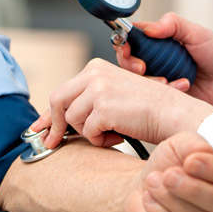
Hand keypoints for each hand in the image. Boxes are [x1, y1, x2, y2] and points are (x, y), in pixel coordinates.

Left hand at [31, 58, 212, 147]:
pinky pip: (88, 133)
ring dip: (89, 134)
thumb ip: (88, 102)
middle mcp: (94, 73)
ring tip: (111, 133)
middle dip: (55, 126)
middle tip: (55, 143)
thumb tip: (58, 122)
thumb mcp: (113, 96)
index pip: (62, 91)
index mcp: (95, 68)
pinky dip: (101, 141)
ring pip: (73, 120)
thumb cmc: (147, 109)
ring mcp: (98, 89)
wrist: (173, 114)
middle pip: (58, 102)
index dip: (49, 114)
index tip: (39, 129)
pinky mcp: (103, 107)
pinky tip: (119, 135)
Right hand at [116, 13, 212, 128]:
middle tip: (142, 67)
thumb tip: (150, 28)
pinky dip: (164, 91)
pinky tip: (182, 87)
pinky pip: (153, 95)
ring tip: (165, 80)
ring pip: (137, 79)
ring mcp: (162, 76)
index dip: (125, 41)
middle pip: (128, 58)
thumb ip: (173, 24)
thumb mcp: (199, 33)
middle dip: (130, 63)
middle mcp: (160, 58)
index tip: (127, 47)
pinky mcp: (167, 95)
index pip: (134, 36)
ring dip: (148, 79)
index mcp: (163, 39)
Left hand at [124, 131, 212, 211]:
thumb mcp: (178, 144)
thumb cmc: (166, 165)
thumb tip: (204, 151)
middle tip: (169, 175)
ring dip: (171, 199)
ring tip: (153, 182)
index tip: (190, 161)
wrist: (142, 183)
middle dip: (193, 188)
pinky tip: (151, 199)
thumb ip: (192, 143)